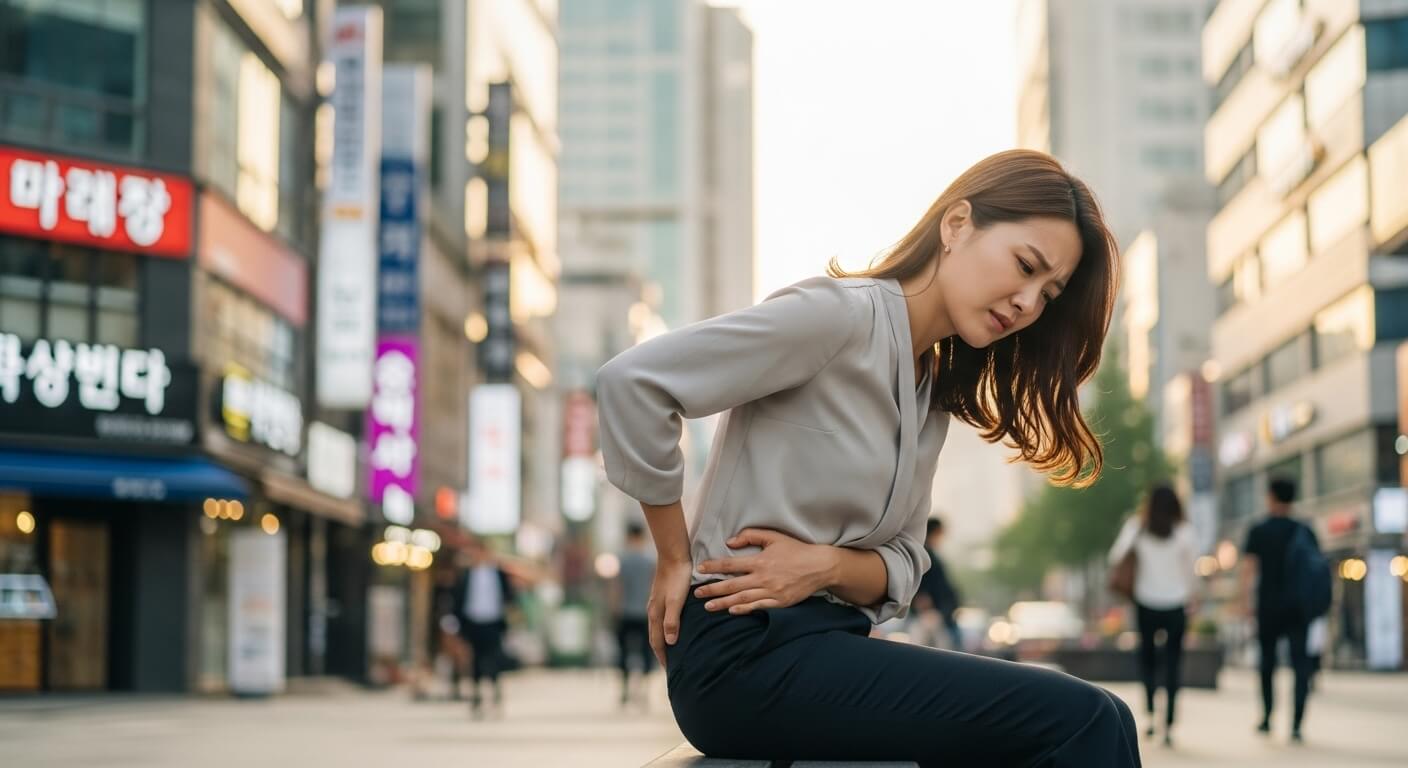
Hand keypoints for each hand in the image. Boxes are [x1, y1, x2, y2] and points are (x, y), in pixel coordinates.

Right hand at [648, 556, 693, 668]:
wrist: (673, 554)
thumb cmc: (677, 578)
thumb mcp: (676, 601)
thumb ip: (672, 621)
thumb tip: (670, 643)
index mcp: (655, 614)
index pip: (657, 642)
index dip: (663, 657)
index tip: (669, 670)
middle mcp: (653, 610)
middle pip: (655, 636)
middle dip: (661, 652)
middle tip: (670, 665)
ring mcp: (656, 602)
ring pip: (658, 627)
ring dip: (663, 640)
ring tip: (672, 650)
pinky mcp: (662, 596)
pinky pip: (662, 618)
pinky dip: (666, 628)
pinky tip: (674, 626)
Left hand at [693, 528, 835, 614]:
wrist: (820, 566)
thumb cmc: (796, 550)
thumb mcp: (774, 537)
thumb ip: (751, 536)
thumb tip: (730, 542)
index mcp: (760, 561)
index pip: (730, 565)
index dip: (713, 567)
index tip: (700, 569)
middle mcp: (763, 578)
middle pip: (732, 585)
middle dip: (712, 589)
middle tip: (697, 593)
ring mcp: (771, 592)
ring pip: (742, 599)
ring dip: (723, 603)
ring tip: (708, 606)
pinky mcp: (780, 602)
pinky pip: (758, 607)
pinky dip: (744, 610)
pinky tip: (732, 612)